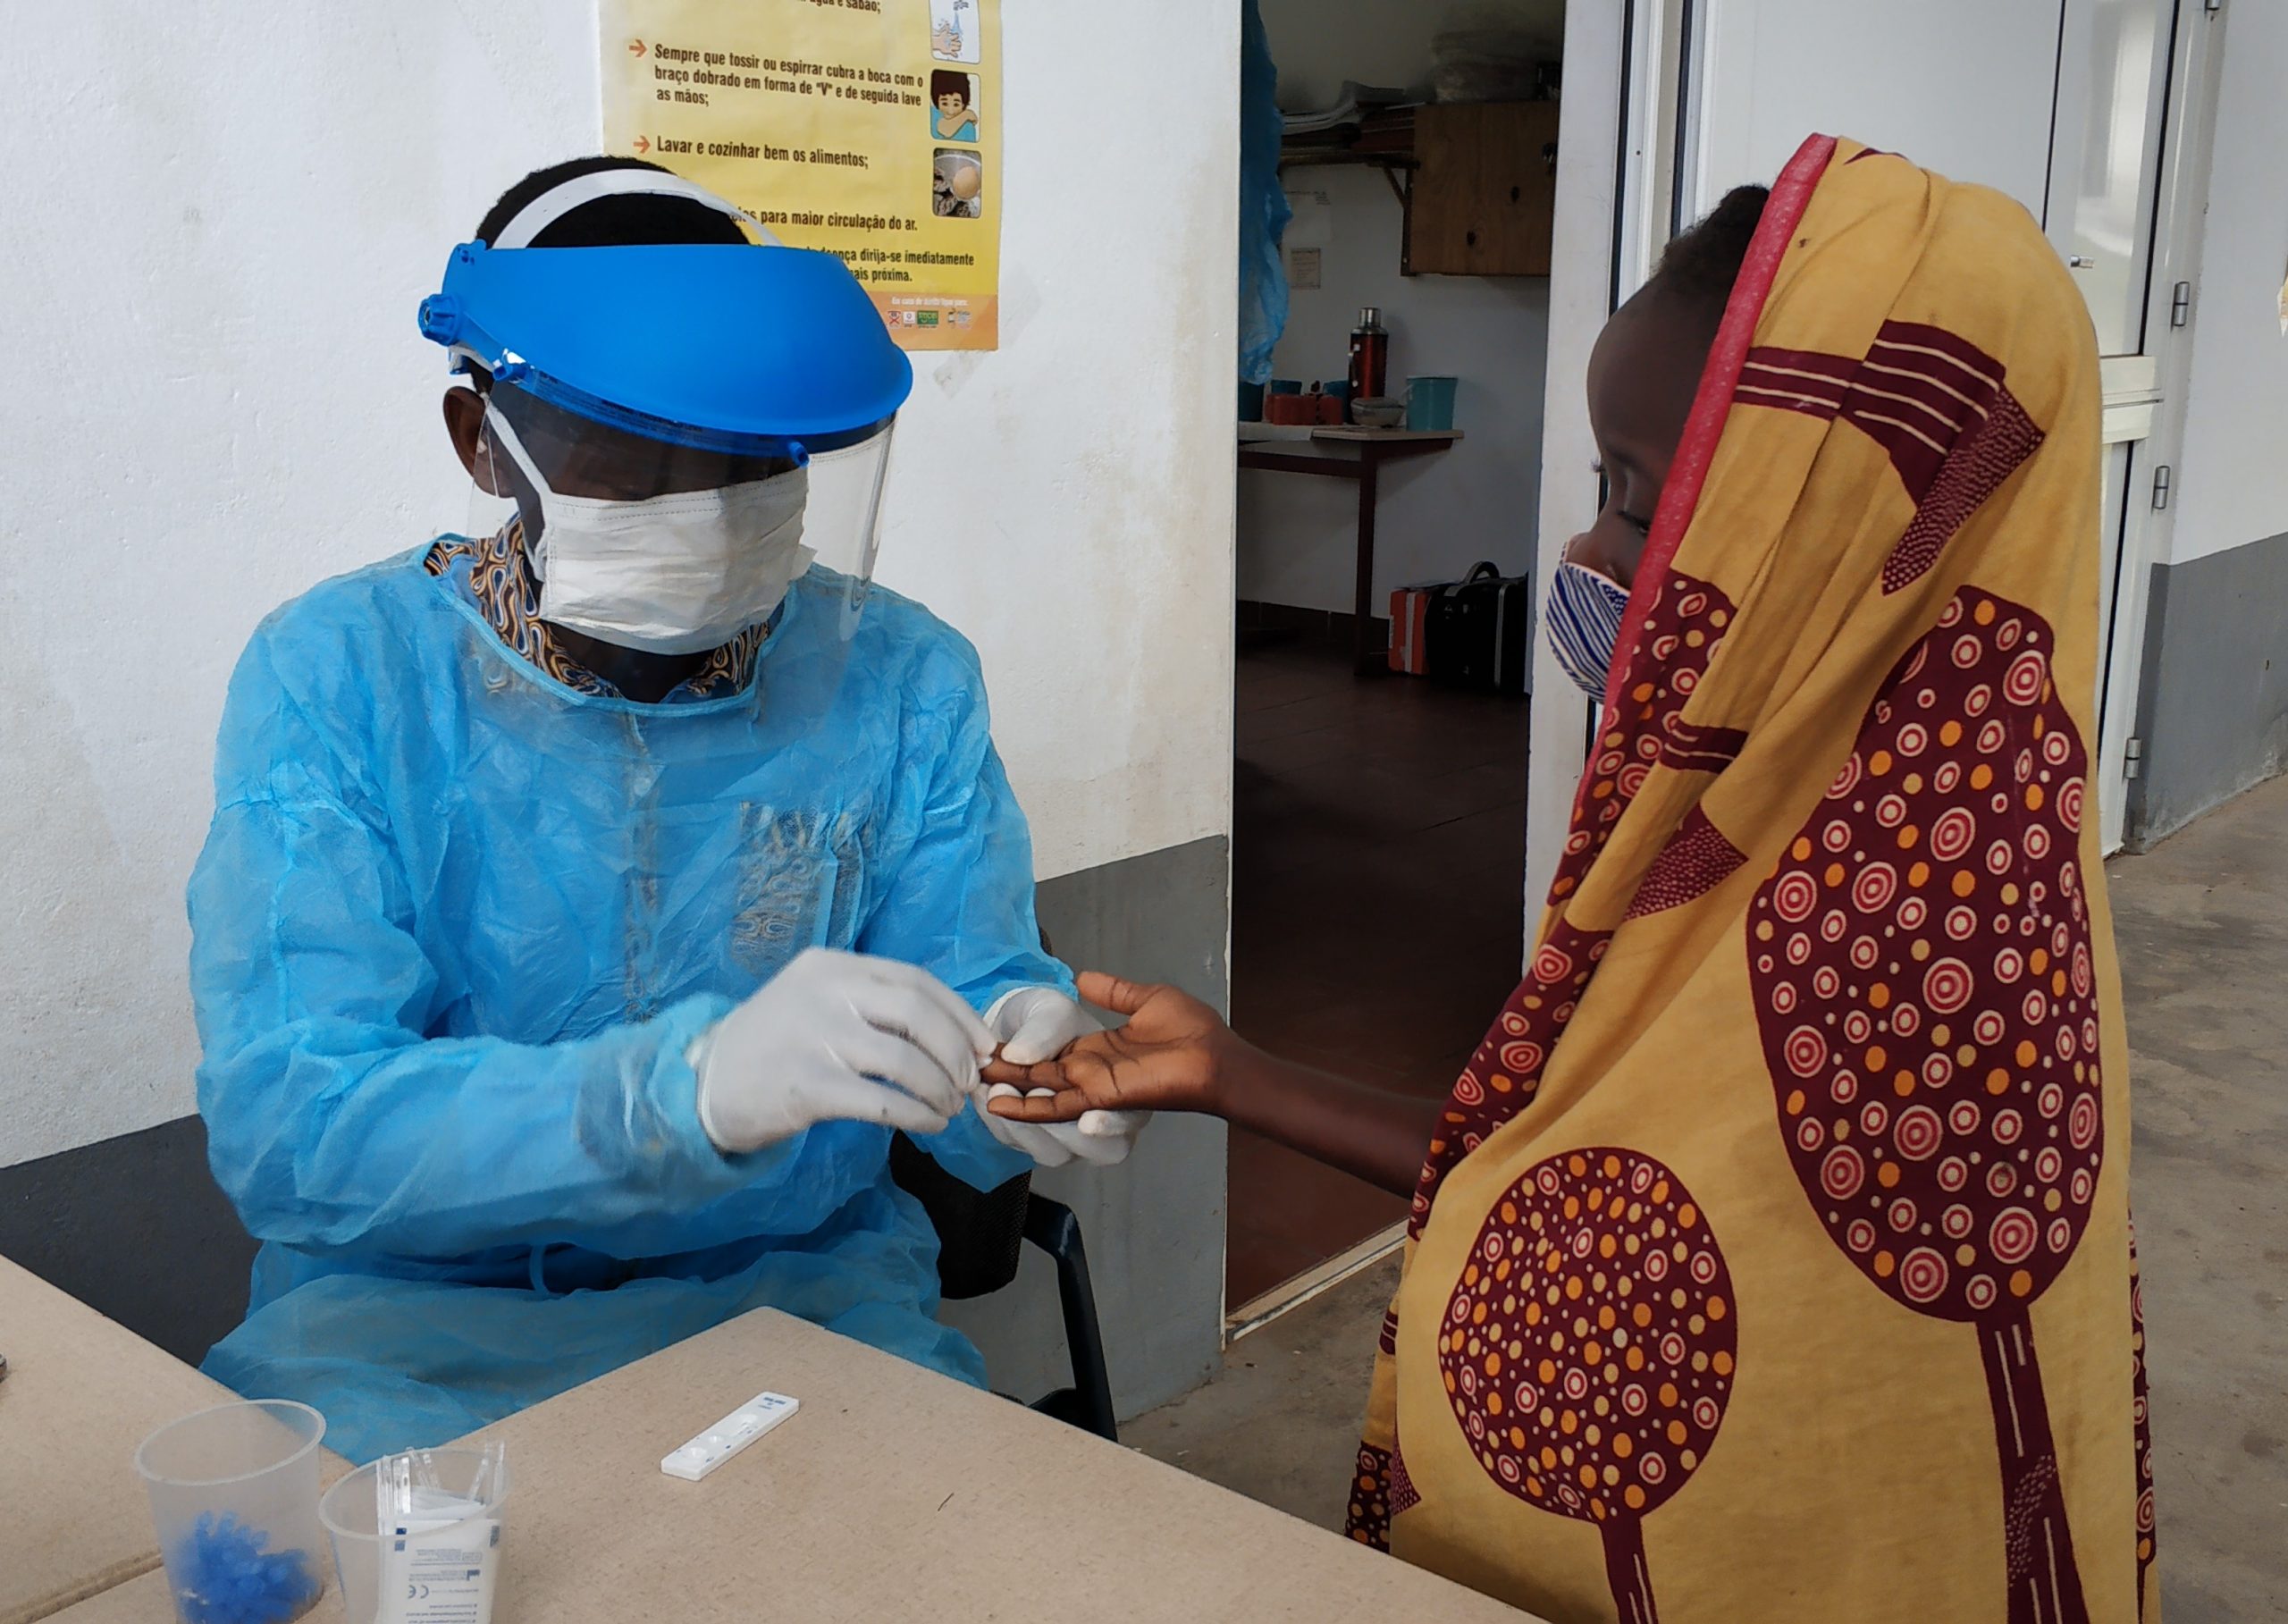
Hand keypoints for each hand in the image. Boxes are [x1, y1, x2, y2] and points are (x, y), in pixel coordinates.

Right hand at [691, 949, 993, 1153]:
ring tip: (949, 1109)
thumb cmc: (775, 1044)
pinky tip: (927, 1125)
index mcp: (832, 965)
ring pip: (905, 1061)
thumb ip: (873, 1006)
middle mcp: (824, 992)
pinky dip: (917, 1116)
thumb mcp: (817, 1001)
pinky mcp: (807, 1086)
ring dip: (940, 1090)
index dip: (959, 1015)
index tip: (984, 1045)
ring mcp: (814, 1037)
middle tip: (969, 1082)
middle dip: (956, 1052)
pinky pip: (883, 1102)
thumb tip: (954, 1035)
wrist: (704, 1084)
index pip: (916, 981)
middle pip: (917, 1014)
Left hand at [976, 988, 1148, 1166]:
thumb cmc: (1045, 1021)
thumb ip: (1045, 1030)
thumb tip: (1022, 1055)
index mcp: (1121, 1086)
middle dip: (1059, 1128)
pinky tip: (987, 1092)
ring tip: (997, 1086)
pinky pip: (1019, 1145)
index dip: (1113, 1124)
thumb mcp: (1051, 1011)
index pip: (1129, 1117)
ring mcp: (1066, 1134)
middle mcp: (1099, 1117)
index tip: (1088, 1122)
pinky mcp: (1032, 1138)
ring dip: (1024, 1127)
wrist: (1012, 1029)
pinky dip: (999, 1122)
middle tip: (1030, 1090)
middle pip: (1095, 1150)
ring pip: (1054, 1154)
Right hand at [983, 972, 1232, 1124]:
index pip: (1051, 1051)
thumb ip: (1112, 991)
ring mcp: (1093, 1085)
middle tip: (968, 1065)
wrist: (1215, 1056)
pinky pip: (1058, 1104)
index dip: (1022, 1049)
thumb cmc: (1190, 1030)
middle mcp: (1091, 1068)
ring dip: (1008, 1089)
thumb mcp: (1145, 999)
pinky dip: (1029, 1107)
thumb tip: (1082, 977)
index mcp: (1099, 1047)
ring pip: (1040, 1089)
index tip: (991, 1043)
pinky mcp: (1099, 1097)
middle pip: (1038, 1072)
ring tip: (974, 1083)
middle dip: (1005, 1070)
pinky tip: (1000, 1105)